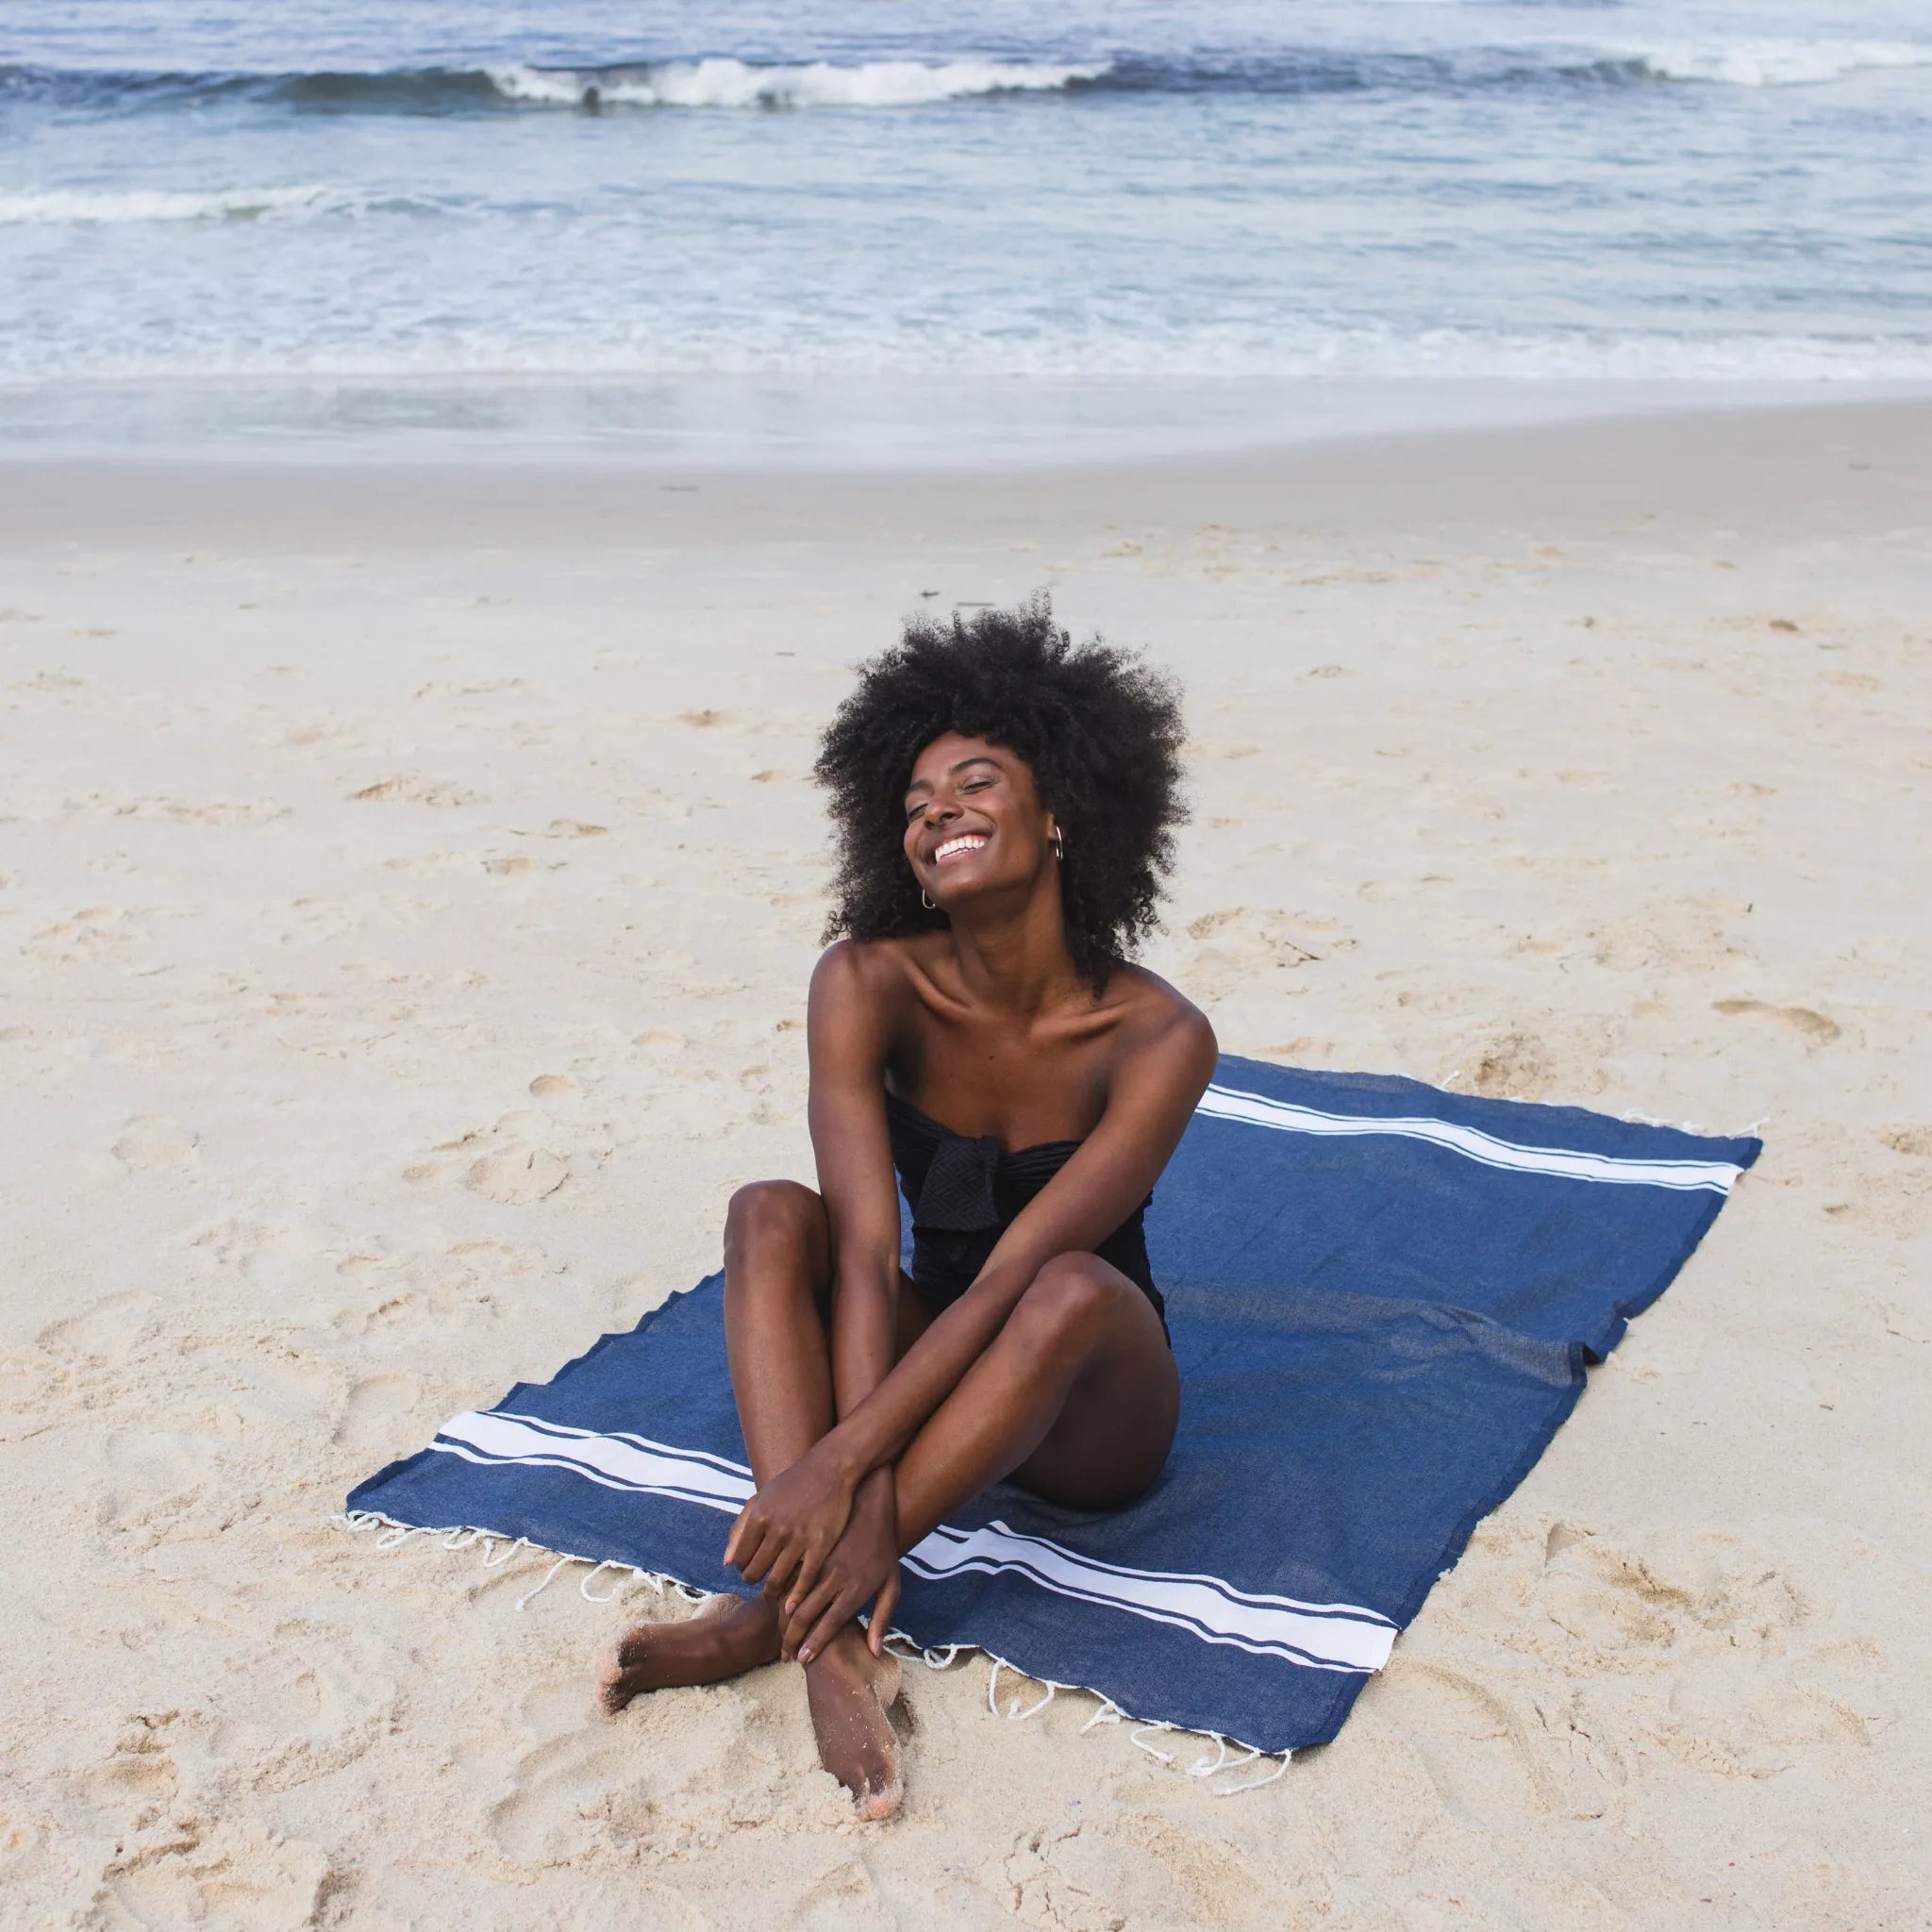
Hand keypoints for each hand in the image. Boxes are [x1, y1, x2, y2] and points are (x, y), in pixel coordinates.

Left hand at [722, 1442, 855, 1608]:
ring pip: (777, 1579)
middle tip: (760, 1584)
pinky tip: (792, 1605)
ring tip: (773, 1594)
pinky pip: (804, 1578)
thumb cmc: (793, 1484)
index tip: (751, 1570)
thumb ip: (740, 1529)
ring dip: (771, 1592)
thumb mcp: (761, 1499)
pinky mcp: (820, 1544)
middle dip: (754, 1581)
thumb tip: (726, 1563)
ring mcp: (799, 1537)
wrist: (829, 1469)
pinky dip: (796, 1596)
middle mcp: (776, 1528)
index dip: (743, 1568)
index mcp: (758, 1516)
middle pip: (755, 1571)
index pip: (740, 1558)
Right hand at [784, 1471, 901, 1664]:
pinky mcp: (808, 1549)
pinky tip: (776, 1607)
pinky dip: (779, 1594)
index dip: (814, 1645)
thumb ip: (882, 1618)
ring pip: (792, 1596)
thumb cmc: (882, 1550)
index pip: (829, 1625)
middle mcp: (835, 1577)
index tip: (802, 1661)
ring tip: (779, 1636)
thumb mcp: (891, 1584)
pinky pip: (788, 1576)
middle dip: (792, 1639)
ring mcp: (819, 1562)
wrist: (868, 1505)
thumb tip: (874, 1653)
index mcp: (855, 1589)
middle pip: (806, 1615)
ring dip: (781, 1619)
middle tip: (785, 1655)